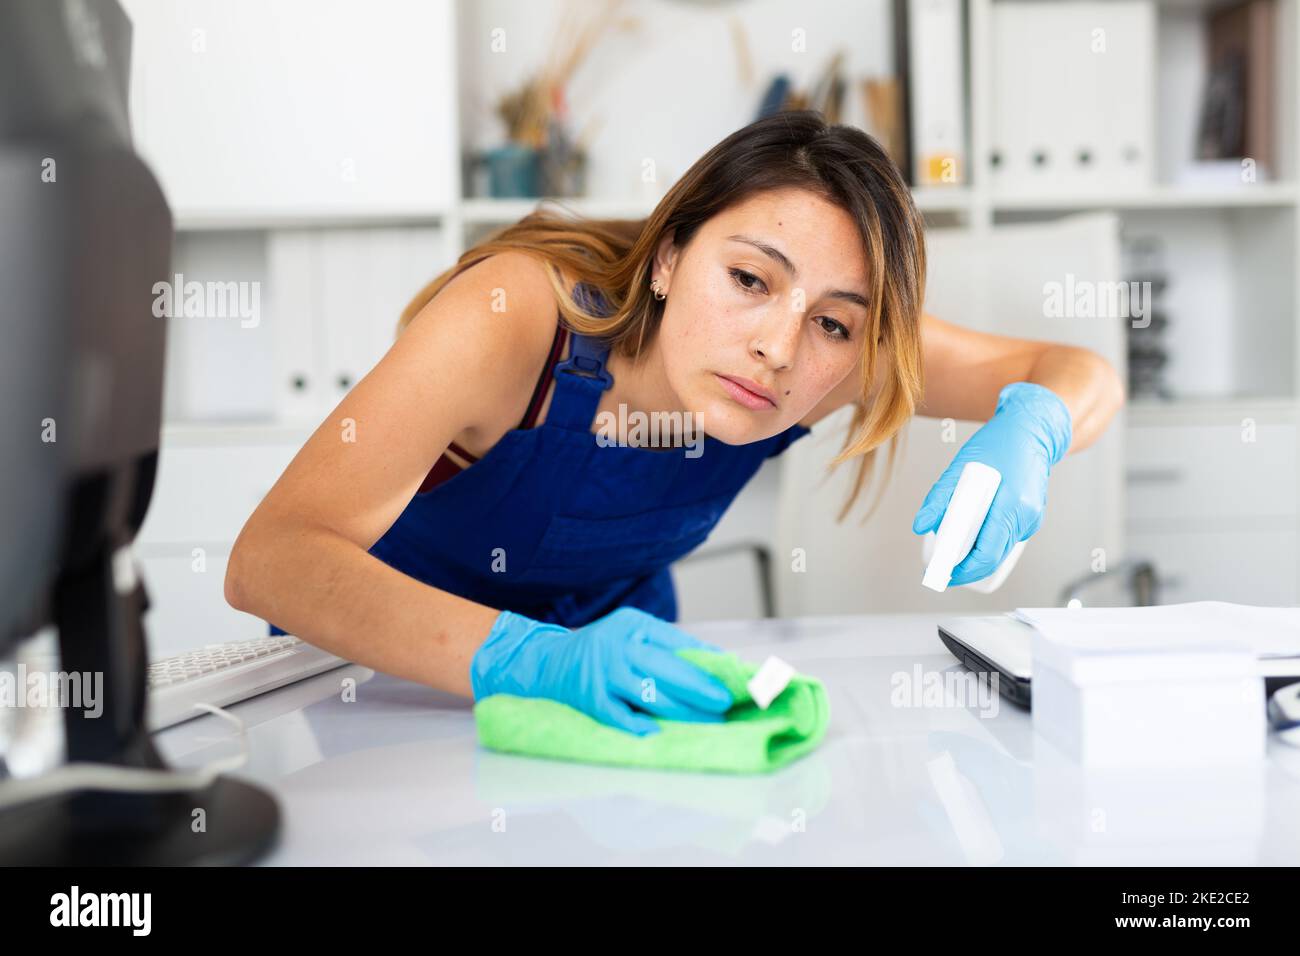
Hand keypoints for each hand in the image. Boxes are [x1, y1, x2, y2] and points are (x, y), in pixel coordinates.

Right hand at [469, 606, 733, 735]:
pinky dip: (640, 725)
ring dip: (683, 712)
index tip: (731, 678)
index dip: (706, 662)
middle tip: (724, 703)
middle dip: (699, 689)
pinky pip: (619, 716)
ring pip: (649, 694)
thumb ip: (666, 646)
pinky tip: (661, 733)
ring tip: (708, 721)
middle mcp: (617, 645)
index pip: (677, 642)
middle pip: (666, 669)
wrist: (547, 661)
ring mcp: (602, 673)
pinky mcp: (590, 699)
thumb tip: (715, 665)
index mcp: (632, 624)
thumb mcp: (631, 633)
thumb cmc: (602, 648)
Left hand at [912, 382, 1071, 585]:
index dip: (963, 570)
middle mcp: (1026, 516)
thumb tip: (921, 526)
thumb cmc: (997, 444)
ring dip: (975, 555)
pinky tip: (970, 534)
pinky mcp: (1031, 518)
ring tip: (950, 550)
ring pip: (1000, 551)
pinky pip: (1006, 539)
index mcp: (1011, 505)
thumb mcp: (960, 467)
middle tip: (940, 567)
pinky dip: (987, 542)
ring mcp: (1032, 519)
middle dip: (966, 567)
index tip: (943, 574)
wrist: (1031, 431)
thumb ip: (939, 498)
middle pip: (993, 558)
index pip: (987, 554)